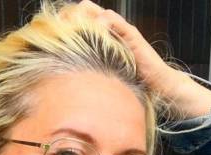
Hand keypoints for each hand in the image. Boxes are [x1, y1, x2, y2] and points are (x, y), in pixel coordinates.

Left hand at [60, 1, 210, 117]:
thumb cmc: (132, 83)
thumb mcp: (105, 78)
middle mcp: (111, 32)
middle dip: (71, 17)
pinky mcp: (133, 36)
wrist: (159, 86)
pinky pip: (116, 23)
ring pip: (99, 14)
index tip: (50, 33)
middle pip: (87, 13)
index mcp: (103, 40)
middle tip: (58, 27)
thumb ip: (91, 73)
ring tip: (70, 25)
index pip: (81, 23)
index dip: (66, 24)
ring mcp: (122, 32)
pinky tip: (95, 29)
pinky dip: (104, 23)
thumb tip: (66, 83)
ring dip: (84, 17)